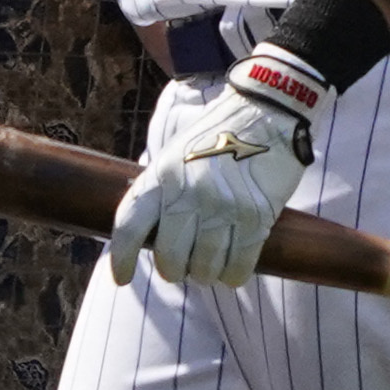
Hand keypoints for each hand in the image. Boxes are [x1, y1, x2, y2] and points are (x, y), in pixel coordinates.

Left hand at [109, 50, 322, 287]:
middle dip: (174, 270)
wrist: (268, 111)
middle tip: (182, 267)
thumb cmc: (220, 133)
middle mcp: (187, 193)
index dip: (120, 258)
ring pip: (203, 268)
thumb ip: (161, 184)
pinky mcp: (255, 217)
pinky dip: (233, 275)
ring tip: (210, 265)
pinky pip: (237, 268)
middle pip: (169, 257)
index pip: (129, 225)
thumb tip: (147, 227)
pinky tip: (233, 269)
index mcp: (162, 174)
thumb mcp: (176, 150)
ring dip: (206, 274)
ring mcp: (222, 207)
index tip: (120, 278)